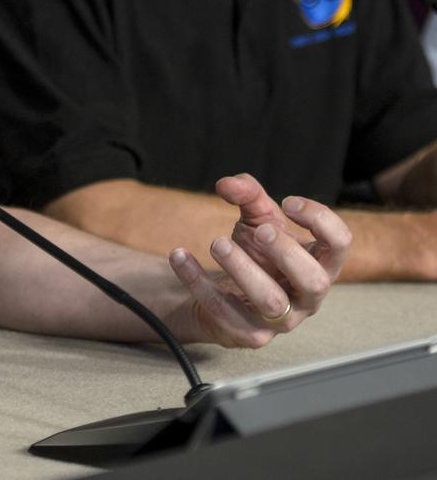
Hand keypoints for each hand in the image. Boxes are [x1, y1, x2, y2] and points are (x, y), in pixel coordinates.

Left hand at [166, 173, 351, 346]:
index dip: (320, 220)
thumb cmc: (255, 253)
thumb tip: (228, 185)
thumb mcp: (256, 219)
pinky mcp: (248, 334)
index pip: (340, 244)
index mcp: (318, 264)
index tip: (288, 202)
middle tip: (260, 230)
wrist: (225, 293)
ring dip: (242, 269)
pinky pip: (223, 310)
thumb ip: (248, 195)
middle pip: (313, 281)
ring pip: (270, 301)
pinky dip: (197, 280)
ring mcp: (280, 320)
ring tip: (217, 243)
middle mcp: (306, 297)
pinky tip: (180, 256)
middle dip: (286, 253)